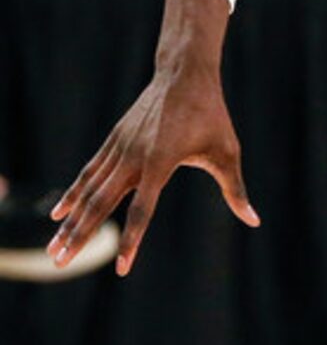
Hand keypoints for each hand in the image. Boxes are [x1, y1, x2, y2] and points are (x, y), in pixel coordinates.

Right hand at [48, 63, 255, 274]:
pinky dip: (73, 194)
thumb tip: (254, 221)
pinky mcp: (113, 141)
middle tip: (60, 263)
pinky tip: (59, 212)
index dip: (132, 240)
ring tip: (55, 248)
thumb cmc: (211, 116)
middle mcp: (133, 157)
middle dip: (80, 235)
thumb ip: (235, 190)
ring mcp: (119, 148)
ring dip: (70, 221)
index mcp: (160, 162)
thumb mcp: (227, 153)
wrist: (184, 77)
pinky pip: (88, 173)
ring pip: (89, 191)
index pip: (142, 211)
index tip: (122, 268)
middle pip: (101, 204)